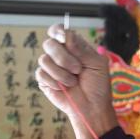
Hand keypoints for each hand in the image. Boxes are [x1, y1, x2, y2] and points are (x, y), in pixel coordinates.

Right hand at [35, 24, 117, 138]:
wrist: (92, 107)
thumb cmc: (98, 86)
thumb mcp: (97, 65)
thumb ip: (82, 49)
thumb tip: (66, 35)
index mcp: (73, 47)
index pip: (58, 31)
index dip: (57, 31)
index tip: (63, 38)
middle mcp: (60, 54)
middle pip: (49, 44)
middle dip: (63, 57)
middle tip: (78, 69)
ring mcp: (51, 67)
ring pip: (44, 59)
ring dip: (61, 73)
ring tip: (74, 82)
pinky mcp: (44, 79)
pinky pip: (41, 74)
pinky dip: (55, 81)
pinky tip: (64, 88)